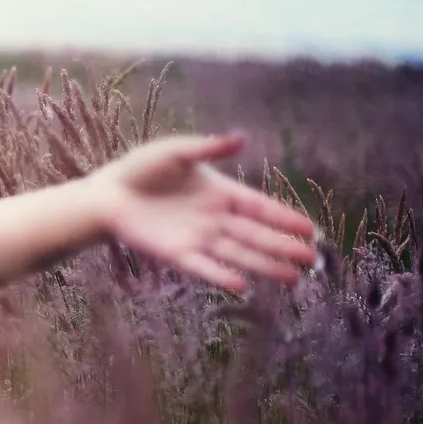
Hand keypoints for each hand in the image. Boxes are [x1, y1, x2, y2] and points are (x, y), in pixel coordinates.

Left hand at [89, 133, 316, 292]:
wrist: (108, 194)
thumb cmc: (141, 168)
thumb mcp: (175, 152)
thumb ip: (207, 148)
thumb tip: (240, 138)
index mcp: (221, 192)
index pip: (261, 207)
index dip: (286, 219)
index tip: (311, 230)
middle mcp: (215, 218)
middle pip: (257, 236)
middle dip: (285, 247)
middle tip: (313, 261)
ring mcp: (198, 238)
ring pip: (238, 254)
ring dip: (265, 265)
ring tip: (292, 278)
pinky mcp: (177, 254)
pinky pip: (204, 267)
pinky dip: (221, 275)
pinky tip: (243, 285)